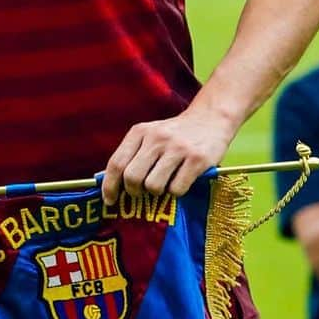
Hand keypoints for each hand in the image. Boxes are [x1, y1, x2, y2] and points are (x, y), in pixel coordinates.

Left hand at [101, 108, 233, 203]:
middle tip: (140, 193)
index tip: (109, 200)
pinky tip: (180, 181)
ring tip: (163, 184)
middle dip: (133, 191)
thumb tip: (112, 184)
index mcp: (139, 132)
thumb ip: (132, 154)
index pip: (116, 163)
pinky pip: (177, 189)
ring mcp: (177, 148)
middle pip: (132, 177)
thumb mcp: (149, 135)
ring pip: (153, 186)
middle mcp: (156, 138)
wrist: (210, 119)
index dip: (109, 186)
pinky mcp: (197, 159)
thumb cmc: (174, 134)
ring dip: (156, 193)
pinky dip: (176, 192)